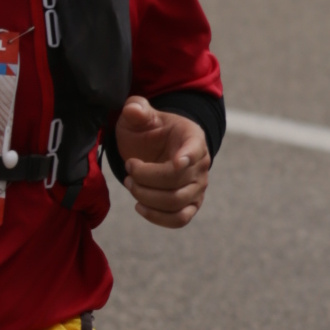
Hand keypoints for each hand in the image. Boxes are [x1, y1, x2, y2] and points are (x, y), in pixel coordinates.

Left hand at [114, 96, 210, 228]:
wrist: (155, 148)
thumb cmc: (149, 130)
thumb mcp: (140, 116)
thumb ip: (137, 109)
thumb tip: (133, 109)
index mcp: (192, 137)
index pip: (195, 149)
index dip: (187, 157)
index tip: (176, 162)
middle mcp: (201, 164)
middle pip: (176, 180)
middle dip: (145, 177)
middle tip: (128, 168)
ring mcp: (198, 187)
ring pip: (176, 202)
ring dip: (147, 196)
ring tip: (130, 184)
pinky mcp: (190, 205)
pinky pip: (179, 220)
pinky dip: (158, 217)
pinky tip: (139, 206)